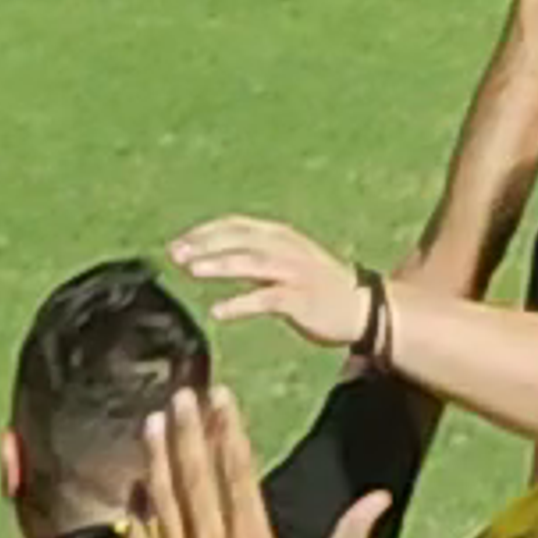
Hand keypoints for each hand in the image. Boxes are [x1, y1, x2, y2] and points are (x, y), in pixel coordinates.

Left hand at [128, 388, 384, 537]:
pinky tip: (134, 481)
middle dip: (188, 431)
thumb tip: (380, 497)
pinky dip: (136, 508)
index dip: (227, 429)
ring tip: (154, 421)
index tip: (220, 396)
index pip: (237, 473)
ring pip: (163, 502)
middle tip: (181, 394)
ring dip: (157, 458)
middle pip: (195, 478)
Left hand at [170, 217, 367, 350]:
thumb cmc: (318, 286)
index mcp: (281, 237)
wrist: (363, 307)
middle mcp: (286, 248)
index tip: (177, 243)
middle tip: (175, 254)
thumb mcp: (286, 261)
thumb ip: (254, 255)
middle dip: (205, 244)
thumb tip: (214, 255)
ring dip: (220, 264)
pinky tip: (218, 312)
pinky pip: (266, 299)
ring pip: (251, 262)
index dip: (206, 231)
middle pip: (240, 239)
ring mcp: (294, 272)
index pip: (237, 225)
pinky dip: (240, 303)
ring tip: (192, 271)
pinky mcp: (301, 299)